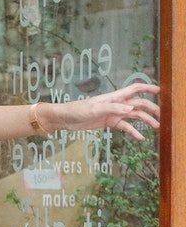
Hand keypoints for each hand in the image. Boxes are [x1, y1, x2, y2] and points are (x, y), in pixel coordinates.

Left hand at [43, 82, 160, 140]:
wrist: (65, 119)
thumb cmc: (78, 110)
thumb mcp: (94, 109)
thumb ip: (113, 108)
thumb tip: (131, 109)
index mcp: (114, 97)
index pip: (134, 89)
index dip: (147, 89)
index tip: (159, 90)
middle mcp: (117, 104)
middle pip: (138, 104)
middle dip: (150, 108)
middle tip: (161, 115)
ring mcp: (114, 114)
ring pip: (134, 116)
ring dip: (145, 120)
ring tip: (156, 126)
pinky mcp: (109, 123)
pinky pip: (124, 127)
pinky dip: (133, 131)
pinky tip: (140, 137)